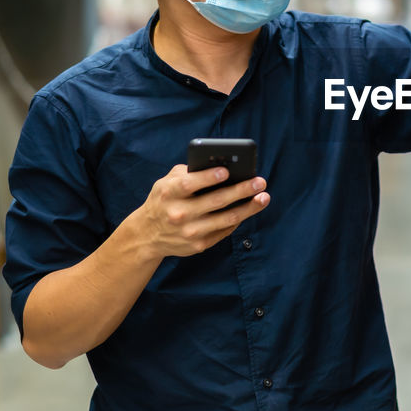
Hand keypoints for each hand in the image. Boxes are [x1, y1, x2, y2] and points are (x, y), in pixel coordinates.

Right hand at [129, 164, 269, 260]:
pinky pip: (225, 230)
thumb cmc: (164, 200)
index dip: (208, 177)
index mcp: (169, 193)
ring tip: (264, 197)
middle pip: (216, 201)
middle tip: (260, 182)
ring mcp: (190, 232)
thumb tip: (220, 165)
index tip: (227, 171)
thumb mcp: (166, 182)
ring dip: (249, 208)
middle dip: (241, 190)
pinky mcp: (199, 245)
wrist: (147, 235)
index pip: (189, 184)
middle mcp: (179, 214)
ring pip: (227, 219)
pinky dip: (239, 219)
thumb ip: (189, 172)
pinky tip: (249, 209)